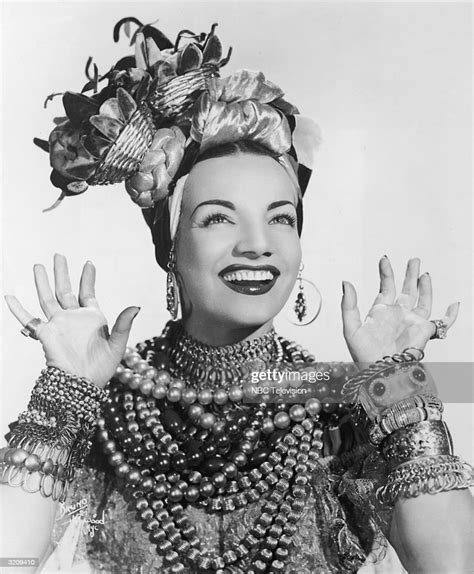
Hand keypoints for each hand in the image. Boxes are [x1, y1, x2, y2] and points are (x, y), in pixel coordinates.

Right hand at [5, 254, 139, 387]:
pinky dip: (18, 309)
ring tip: (38, 266)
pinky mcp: (46, 334)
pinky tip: (9, 296)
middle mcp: (73, 318)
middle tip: (58, 255)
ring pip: (47, 298)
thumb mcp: (117, 344)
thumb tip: (136, 306)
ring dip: (42, 282)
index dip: (88, 278)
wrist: (83, 384)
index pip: (87, 292)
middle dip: (61, 273)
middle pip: (64, 290)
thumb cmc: (103, 367)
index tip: (89, 262)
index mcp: (92, 318)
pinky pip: (29, 320)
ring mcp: (58, 325)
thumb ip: (123, 324)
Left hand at [341, 256, 458, 362]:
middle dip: (409, 274)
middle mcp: (398, 315)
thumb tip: (346, 282)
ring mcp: (412, 322)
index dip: (386, 272)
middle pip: (406, 290)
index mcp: (381, 312)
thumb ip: (348, 305)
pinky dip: (451, 315)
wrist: (381, 371)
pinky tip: (455, 304)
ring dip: (424, 286)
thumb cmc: (364, 354)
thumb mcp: (351, 328)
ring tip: (424, 272)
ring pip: (422, 300)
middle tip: (413, 259)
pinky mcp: (425, 331)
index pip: (386, 287)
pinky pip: (443, 323)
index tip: (384, 259)